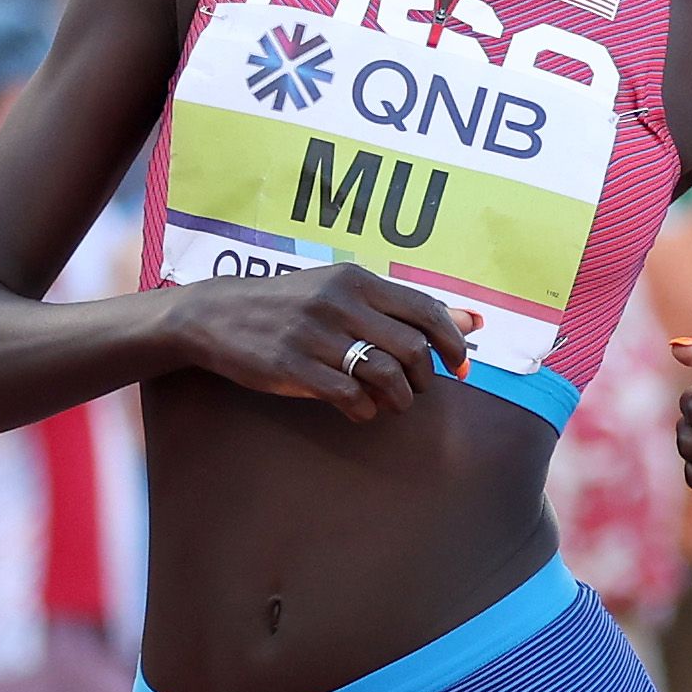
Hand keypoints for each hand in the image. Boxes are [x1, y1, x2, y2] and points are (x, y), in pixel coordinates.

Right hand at [177, 262, 472, 420]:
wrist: (216, 315)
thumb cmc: (291, 306)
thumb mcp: (345, 293)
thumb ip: (406, 308)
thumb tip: (474, 321)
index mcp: (356, 280)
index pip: (426, 311)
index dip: (453, 344)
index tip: (461, 367)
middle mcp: (339, 303)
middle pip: (412, 349)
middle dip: (424, 378)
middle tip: (414, 388)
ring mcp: (315, 335)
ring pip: (385, 375)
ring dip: (398, 399)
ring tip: (390, 402)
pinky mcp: (293, 367)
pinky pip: (350, 397)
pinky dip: (364, 411)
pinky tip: (359, 409)